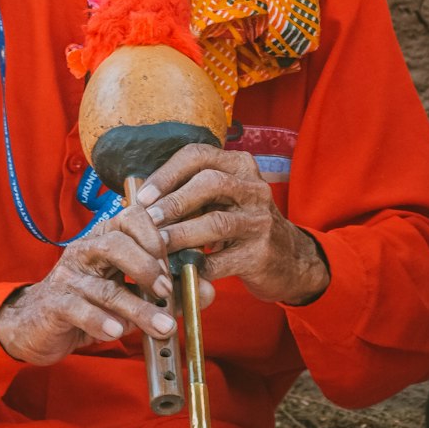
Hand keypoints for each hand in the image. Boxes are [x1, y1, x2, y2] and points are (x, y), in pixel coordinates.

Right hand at [0, 204, 182, 366]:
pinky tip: (117, 333)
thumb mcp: (133, 295)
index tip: (174, 261)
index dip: (155, 236)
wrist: (38, 325)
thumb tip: (209, 290)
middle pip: (115, 244)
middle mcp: (85, 251)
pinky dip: (101, 321)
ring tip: (163, 327)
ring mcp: (68, 277)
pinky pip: (79, 310)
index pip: (130, 218)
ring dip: (138, 308)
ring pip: (104, 287)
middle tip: (167, 290)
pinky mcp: (55, 304)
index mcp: (106, 239)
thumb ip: (169, 291)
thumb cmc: (92, 304)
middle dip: (146, 267)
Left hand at [136, 144, 329, 305]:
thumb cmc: (241, 226)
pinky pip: (222, 261)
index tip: (143, 197)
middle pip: (209, 183)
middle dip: (173, 201)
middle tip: (148, 219)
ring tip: (157, 245)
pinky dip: (196, 267)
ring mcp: (261, 221)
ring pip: (216, 222)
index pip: (198, 156)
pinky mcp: (261, 254)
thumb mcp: (222, 200)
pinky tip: (177, 272)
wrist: (290, 260)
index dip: (166, 174)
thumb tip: (138, 201)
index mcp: (240, 166)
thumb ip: (189, 195)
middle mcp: (254, 188)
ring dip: (180, 234)